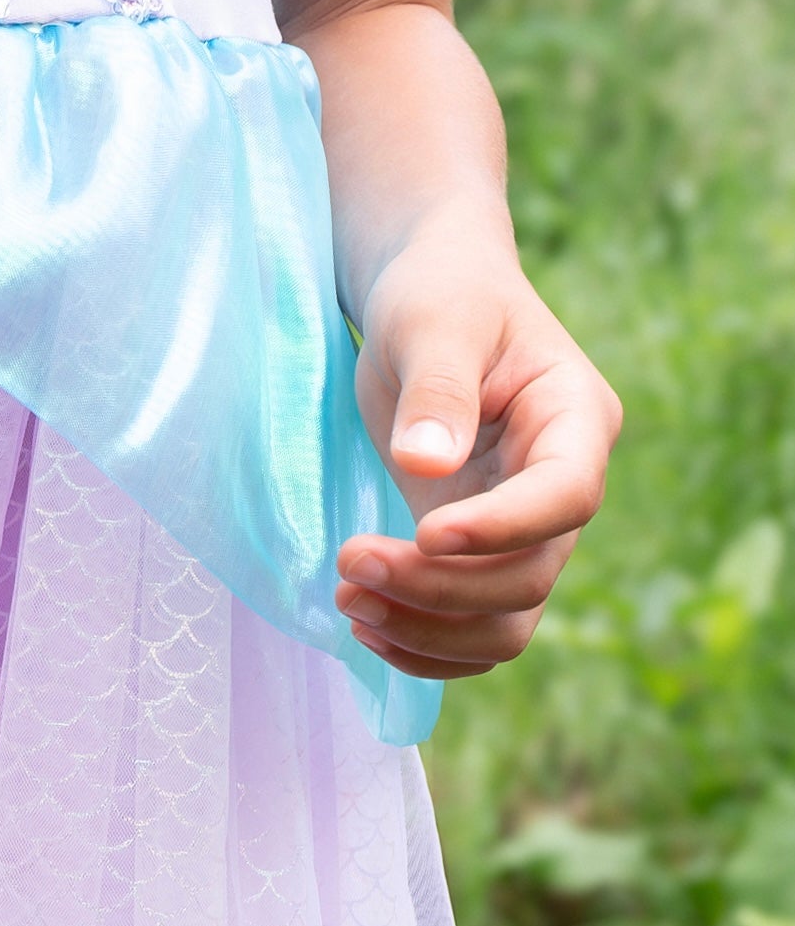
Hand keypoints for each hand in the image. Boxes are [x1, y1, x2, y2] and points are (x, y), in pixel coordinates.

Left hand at [338, 226, 619, 681]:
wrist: (426, 287)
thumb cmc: (439, 289)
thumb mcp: (434, 319)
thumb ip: (437, 389)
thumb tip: (424, 466)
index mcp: (577, 422)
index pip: (563, 499)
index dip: (500, 528)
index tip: (422, 531)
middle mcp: (561, 486)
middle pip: (529, 574)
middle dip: (442, 586)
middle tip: (349, 564)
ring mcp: (520, 523)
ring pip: (505, 616)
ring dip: (430, 627)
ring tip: (348, 601)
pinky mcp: (474, 542)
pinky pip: (472, 619)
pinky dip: (427, 638)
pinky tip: (367, 624)